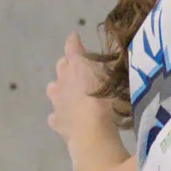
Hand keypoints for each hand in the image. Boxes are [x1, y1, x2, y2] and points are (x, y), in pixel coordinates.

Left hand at [46, 33, 117, 147]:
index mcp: (76, 65)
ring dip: (61, 88)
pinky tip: (71, 118)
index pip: (72, 46)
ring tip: (72, 94)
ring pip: (53, 88)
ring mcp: (56, 100)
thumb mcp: (116, 81)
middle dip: (68, 65)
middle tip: (81, 71)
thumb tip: (113, 58)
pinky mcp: (55, 120)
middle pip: (61, 66)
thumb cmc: (107, 102)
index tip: (75, 37)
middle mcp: (62, 79)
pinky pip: (56, 113)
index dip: (74, 41)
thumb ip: (113, 68)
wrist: (92, 133)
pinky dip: (62, 113)